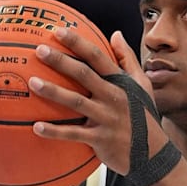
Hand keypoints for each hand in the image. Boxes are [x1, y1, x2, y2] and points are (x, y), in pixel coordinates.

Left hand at [28, 29, 166, 176]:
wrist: (154, 153)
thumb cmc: (144, 116)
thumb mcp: (142, 85)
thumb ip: (128, 59)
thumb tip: (116, 34)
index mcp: (121, 82)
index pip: (98, 57)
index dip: (78, 43)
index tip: (58, 31)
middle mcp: (114, 97)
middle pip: (84, 75)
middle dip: (61, 61)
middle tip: (39, 50)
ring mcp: (107, 118)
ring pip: (76, 102)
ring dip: (53, 92)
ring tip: (32, 82)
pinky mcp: (100, 139)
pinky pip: (74, 134)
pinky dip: (55, 131)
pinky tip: (36, 127)